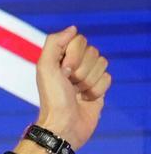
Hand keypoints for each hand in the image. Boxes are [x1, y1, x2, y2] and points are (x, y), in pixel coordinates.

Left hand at [33, 25, 110, 151]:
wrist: (64, 125)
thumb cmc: (52, 98)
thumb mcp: (45, 67)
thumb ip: (54, 43)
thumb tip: (73, 28)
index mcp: (59, 57)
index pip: (79, 40)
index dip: (74, 55)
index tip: (64, 71)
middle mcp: (73, 64)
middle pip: (93, 51)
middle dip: (82, 70)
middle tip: (70, 84)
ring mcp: (87, 76)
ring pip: (102, 64)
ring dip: (89, 81)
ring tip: (77, 92)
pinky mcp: (98, 88)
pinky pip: (108, 78)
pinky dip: (97, 90)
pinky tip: (86, 99)